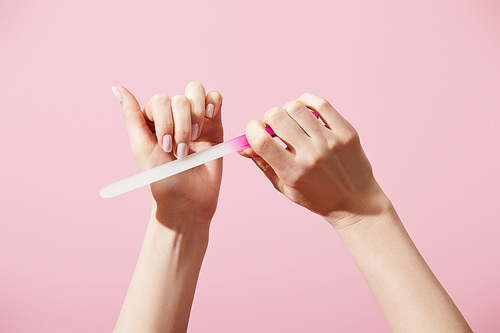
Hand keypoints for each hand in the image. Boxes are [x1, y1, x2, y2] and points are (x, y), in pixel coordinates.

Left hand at [113, 82, 222, 228]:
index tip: (165, 147)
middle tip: (180, 152)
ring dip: (196, 116)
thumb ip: (131, 115)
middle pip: (180, 98)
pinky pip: (215, 98)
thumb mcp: (141, 147)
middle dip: (181, 126)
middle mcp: (174, 117)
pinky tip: (210, 117)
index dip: (165, 121)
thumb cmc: (162, 179)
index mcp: (153, 120)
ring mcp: (196, 119)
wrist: (188, 201)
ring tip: (195, 140)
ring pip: (196, 93)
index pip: (160, 100)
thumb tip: (116, 87)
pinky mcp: (215, 125)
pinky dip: (213, 102)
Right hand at [240, 93, 390, 228]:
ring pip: (296, 107)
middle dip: (269, 119)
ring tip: (294, 123)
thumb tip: (243, 145)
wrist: (355, 203)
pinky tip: (306, 113)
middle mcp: (311, 155)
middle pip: (276, 117)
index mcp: (292, 172)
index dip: (251, 130)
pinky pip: (321, 103)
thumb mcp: (285, 187)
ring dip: (288, 111)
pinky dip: (307, 103)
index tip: (255, 131)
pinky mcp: (346, 132)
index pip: (261, 141)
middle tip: (276, 129)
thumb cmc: (315, 197)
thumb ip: (263, 164)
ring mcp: (330, 142)